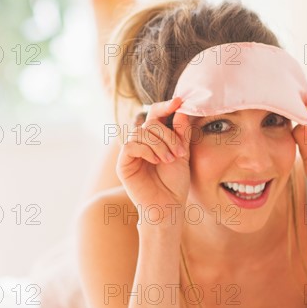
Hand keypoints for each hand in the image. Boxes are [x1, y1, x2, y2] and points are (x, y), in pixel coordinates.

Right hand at [116, 97, 190, 220]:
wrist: (169, 206)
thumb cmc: (175, 183)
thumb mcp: (183, 153)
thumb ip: (181, 133)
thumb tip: (180, 110)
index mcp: (155, 138)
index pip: (156, 114)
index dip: (165, 106)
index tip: (179, 101)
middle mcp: (141, 142)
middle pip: (150, 122)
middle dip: (168, 135)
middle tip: (178, 152)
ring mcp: (131, 153)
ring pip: (140, 132)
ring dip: (159, 144)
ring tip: (169, 159)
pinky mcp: (124, 164)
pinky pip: (131, 146)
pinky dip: (146, 150)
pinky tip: (156, 160)